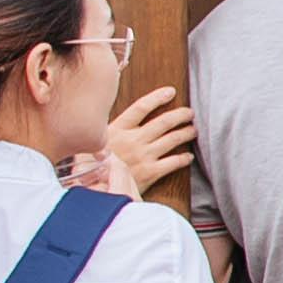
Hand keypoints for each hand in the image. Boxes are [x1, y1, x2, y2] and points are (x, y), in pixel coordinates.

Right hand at [79, 85, 196, 193]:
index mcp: (117, 129)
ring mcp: (143, 156)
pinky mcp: (150, 172)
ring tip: (193, 130)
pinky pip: (173, 163)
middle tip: (189, 113)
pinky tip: (189, 157)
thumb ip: (105, 132)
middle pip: (163, 122)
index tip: (170, 92)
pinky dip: (184, 158)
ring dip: (186, 133)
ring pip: (172, 139)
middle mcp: (133, 140)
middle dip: (180, 115)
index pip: (141, 107)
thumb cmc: (89, 167)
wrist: (92, 191)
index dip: (157, 98)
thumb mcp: (91, 143)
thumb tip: (109, 120)